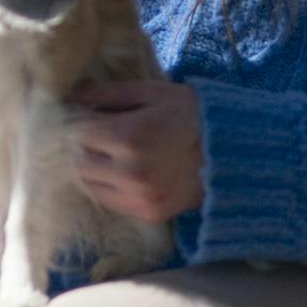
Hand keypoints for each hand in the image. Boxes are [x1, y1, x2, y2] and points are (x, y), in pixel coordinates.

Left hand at [71, 79, 203, 222]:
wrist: (232, 152)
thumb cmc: (191, 115)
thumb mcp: (153, 93)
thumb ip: (110, 94)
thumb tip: (74, 95)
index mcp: (129, 137)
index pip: (78, 132)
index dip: (75, 122)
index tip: (81, 115)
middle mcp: (130, 172)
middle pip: (79, 161)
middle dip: (81, 147)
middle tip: (94, 135)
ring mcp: (139, 197)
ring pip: (89, 185)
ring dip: (91, 169)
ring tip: (106, 154)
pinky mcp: (148, 214)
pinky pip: (109, 202)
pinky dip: (107, 187)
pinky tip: (119, 172)